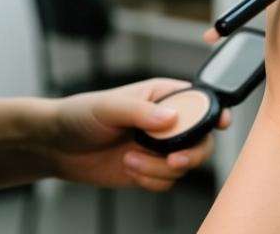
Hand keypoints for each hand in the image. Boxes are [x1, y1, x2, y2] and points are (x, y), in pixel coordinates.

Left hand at [46, 78, 231, 191]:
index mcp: (164, 96)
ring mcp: (161, 148)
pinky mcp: (151, 170)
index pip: (201, 102)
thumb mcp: (109, 107)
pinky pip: (167, 181)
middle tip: (172, 159)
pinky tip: (129, 169)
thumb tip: (172, 118)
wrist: (58, 147)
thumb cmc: (81, 115)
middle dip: (191, 153)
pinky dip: (151, 181)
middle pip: (202, 139)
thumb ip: (141, 112)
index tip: (221, 122)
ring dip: (159, 168)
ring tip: (130, 159)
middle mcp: (168, 122)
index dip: (215, 112)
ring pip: (185, 164)